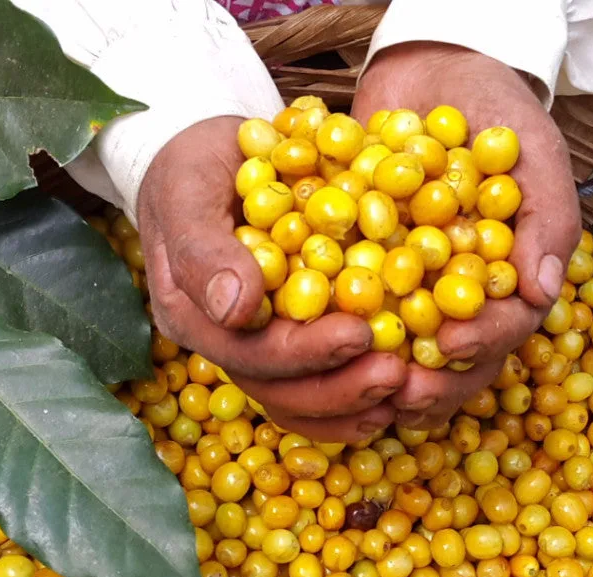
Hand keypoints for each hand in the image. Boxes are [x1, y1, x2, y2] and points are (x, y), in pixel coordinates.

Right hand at [137, 116, 405, 440]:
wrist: (208, 158)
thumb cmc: (192, 167)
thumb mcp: (187, 190)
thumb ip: (204, 251)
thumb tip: (235, 311)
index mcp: (193, 317)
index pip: (250, 353)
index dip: (306, 352)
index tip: (360, 333)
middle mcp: (224, 345)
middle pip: (280, 392)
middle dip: (340, 389)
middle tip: (396, 373)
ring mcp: (257, 349)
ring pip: (303, 399)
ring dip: (355, 402)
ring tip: (405, 390)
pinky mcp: (290, 341)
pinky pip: (323, 382)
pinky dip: (360, 392)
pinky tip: (401, 394)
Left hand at [353, 43, 581, 428]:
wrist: (431, 75)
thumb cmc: (495, 113)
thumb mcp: (534, 153)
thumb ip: (546, 218)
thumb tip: (543, 290)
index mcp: (508, 285)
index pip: (505, 330)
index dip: (482, 342)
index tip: (452, 344)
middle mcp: (462, 304)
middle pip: (457, 367)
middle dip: (432, 385)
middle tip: (401, 390)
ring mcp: (414, 300)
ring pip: (407, 363)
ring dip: (385, 383)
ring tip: (360, 387)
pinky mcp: (368, 287)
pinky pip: (356, 328)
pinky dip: (340, 345)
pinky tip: (318, 354)